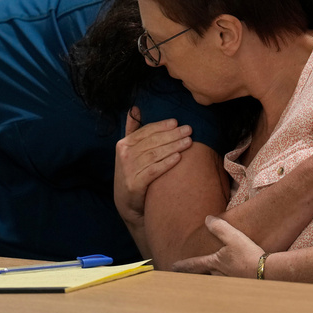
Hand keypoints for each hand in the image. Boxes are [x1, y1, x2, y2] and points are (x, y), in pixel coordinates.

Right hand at [113, 106, 193, 232]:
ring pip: (154, 154)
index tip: (176, 122)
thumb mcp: (129, 151)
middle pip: (152, 141)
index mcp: (123, 144)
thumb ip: (132, 130)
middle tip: (189, 130)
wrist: (128, 204)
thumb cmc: (133, 173)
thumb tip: (135, 108)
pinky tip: (179, 157)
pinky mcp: (135, 184)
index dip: (161, 126)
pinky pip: (154, 170)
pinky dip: (167, 163)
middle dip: (172, 135)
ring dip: (173, 147)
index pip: (146, 131)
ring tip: (188, 142)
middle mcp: (124, 155)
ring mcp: (128, 170)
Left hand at [171, 216, 264, 277]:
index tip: (173, 267)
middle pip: (204, 275)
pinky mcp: (239, 287)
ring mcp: (228, 283)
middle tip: (190, 275)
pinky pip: (228, 285)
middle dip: (198, 275)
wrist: (265, 273)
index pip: (194, 264)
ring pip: (216, 280)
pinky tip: (233, 283)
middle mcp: (219, 275)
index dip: (183, 264)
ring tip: (212, 278)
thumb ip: (219, 227)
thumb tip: (207, 219)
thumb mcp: (233, 237)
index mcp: (215, 263)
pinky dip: (227, 283)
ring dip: (213, 279)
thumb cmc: (248, 255)